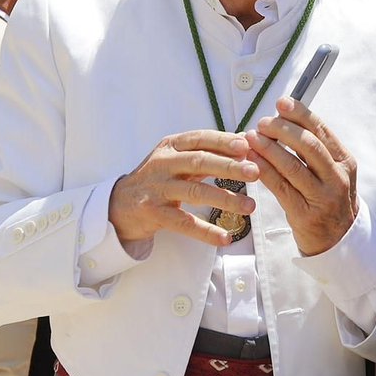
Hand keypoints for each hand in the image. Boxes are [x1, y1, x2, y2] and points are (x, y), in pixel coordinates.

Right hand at [108, 130, 258, 246]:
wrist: (120, 203)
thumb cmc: (158, 178)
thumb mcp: (177, 159)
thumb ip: (207, 152)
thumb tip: (245, 145)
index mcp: (171, 146)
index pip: (200, 138)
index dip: (223, 141)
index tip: (246, 145)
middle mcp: (162, 163)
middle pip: (199, 162)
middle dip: (229, 167)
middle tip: (255, 172)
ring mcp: (157, 188)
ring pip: (194, 192)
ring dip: (225, 199)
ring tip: (249, 206)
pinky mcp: (153, 213)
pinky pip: (183, 223)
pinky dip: (205, 231)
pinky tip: (224, 237)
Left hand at [245, 97, 357, 255]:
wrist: (339, 243)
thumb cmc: (329, 202)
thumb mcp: (333, 173)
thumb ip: (315, 151)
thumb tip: (285, 121)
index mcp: (345, 162)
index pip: (322, 131)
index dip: (300, 114)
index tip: (282, 102)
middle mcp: (337, 178)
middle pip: (308, 145)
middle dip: (282, 129)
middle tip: (263, 122)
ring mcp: (323, 197)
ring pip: (293, 165)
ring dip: (269, 148)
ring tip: (251, 137)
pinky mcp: (305, 214)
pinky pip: (280, 187)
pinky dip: (264, 170)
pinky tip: (252, 161)